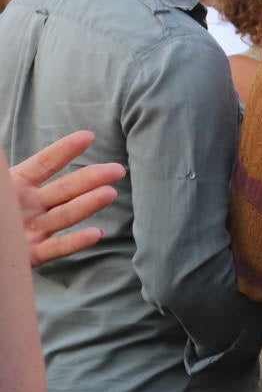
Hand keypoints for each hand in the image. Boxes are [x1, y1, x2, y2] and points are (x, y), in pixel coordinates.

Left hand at [12, 131, 122, 265]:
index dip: (65, 151)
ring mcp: (32, 230)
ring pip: (64, 216)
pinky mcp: (30, 255)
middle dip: (91, 178)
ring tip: (110, 194)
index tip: (88, 137)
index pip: (44, 164)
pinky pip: (55, 248)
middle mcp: (28, 206)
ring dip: (88, 205)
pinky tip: (96, 234)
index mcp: (14, 186)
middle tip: (117, 170)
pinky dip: (75, 242)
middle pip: (65, 189)